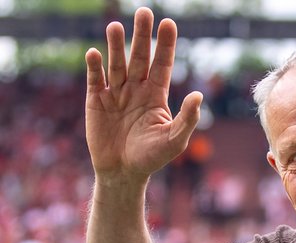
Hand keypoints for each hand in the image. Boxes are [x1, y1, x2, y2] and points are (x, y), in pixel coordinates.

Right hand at [85, 7, 201, 184]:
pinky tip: (94, 53)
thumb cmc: (152, 158)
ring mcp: (116, 93)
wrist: (123, 173)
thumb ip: (187, 118)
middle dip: (142, 36)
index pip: (163, 65)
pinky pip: (96, 80)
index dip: (165, 45)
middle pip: (140, 57)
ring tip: (115, 26)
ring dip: (116, 46)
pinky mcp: (96, 101)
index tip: (168, 24)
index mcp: (156, 95)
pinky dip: (94, 67)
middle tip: (144, 12)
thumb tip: (199, 96)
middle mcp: (136, 89)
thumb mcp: (175, 140)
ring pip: (117, 64)